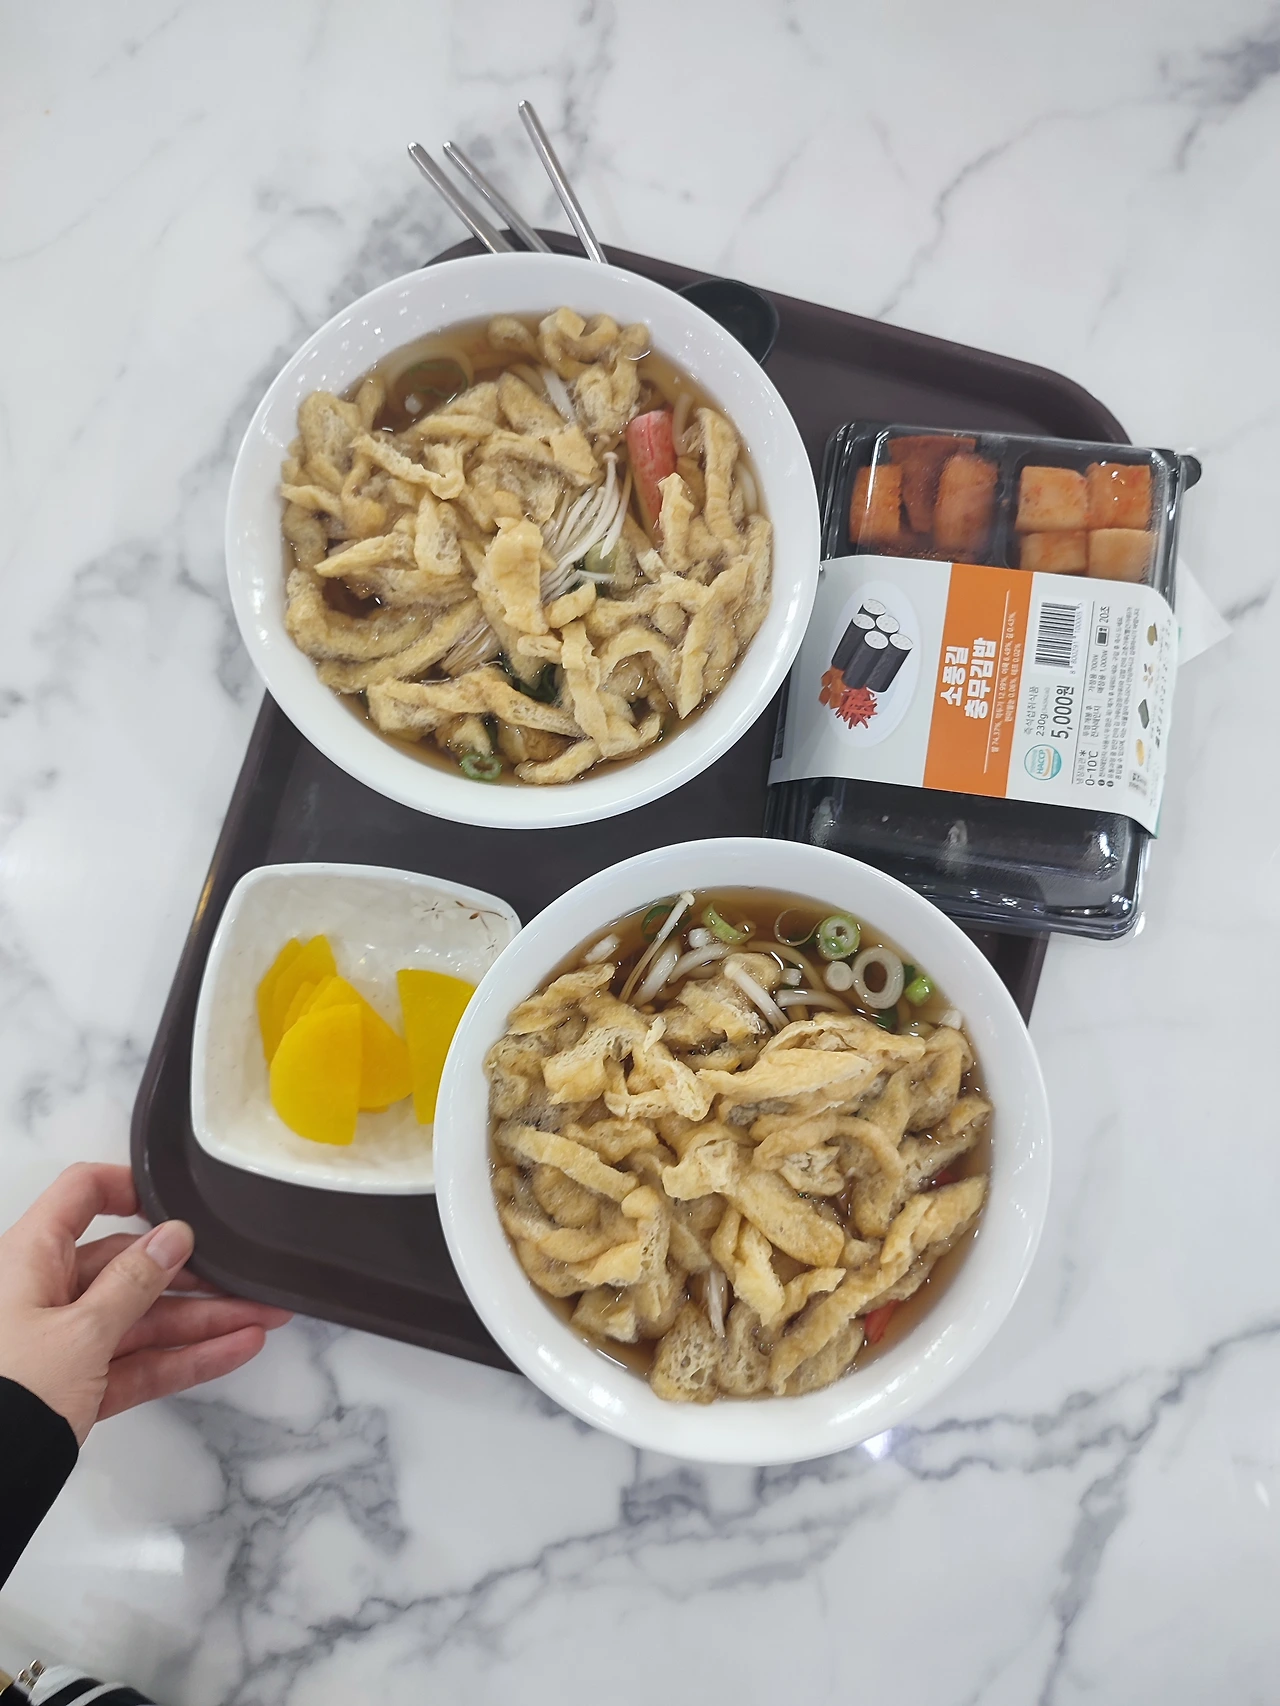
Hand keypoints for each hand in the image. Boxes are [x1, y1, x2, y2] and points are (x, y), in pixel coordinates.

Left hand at [0, 1163, 290, 1443]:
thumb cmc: (10, 1389)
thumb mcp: (79, 1332)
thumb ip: (134, 1282)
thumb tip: (175, 1234)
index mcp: (32, 1258)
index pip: (80, 1195)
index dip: (129, 1187)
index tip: (180, 1201)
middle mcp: (47, 1291)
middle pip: (130, 1265)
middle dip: (195, 1276)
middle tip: (251, 1279)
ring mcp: (63, 1341)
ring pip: (142, 1319)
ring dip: (203, 1321)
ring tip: (267, 1318)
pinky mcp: (77, 1386)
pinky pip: (138, 1362)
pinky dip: (184, 1360)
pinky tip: (236, 1350)